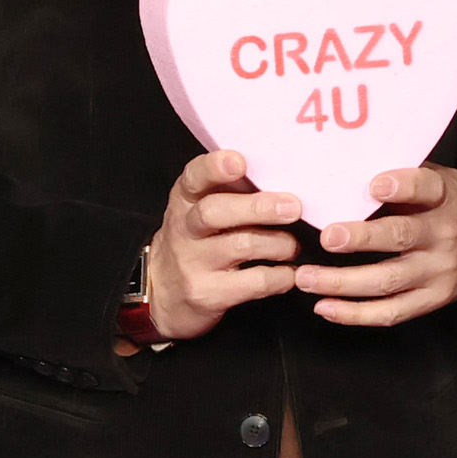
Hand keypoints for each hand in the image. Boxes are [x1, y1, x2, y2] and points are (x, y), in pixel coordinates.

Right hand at [141, 149, 305, 341]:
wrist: (163, 294)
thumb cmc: (195, 242)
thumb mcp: (198, 210)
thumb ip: (229, 191)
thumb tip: (283, 174)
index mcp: (185, 200)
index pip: (193, 177)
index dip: (214, 168)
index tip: (239, 161)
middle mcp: (185, 230)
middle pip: (215, 212)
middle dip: (258, 207)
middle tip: (293, 207)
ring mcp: (194, 264)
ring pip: (241, 245)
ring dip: (279, 243)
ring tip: (293, 246)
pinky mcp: (208, 295)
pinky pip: (254, 282)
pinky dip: (281, 276)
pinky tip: (289, 273)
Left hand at [302, 165, 456, 325]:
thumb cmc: (455, 203)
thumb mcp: (440, 180)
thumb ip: (404, 177)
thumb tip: (345, 169)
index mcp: (445, 198)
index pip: (427, 187)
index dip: (402, 185)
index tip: (375, 184)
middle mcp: (443, 236)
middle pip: (401, 238)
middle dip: (361, 239)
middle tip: (327, 237)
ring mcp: (438, 272)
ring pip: (388, 281)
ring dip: (343, 282)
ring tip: (306, 278)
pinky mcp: (433, 300)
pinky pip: (391, 313)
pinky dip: (355, 314)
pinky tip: (324, 307)